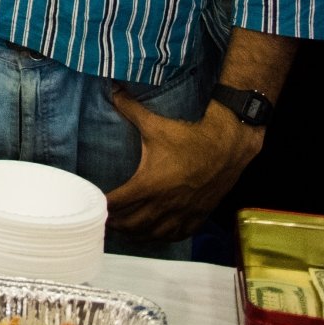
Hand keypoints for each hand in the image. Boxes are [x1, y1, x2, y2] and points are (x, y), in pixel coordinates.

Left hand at [102, 88, 264, 242]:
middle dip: (116, 224)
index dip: (104, 206)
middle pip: (132, 225)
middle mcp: (165, 203)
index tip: (93, 205)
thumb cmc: (191, 134)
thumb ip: (129, 107)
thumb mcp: (156, 123)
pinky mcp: (199, 214)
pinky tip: (155, 234)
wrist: (230, 143)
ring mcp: (183, 212)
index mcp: (150, 184)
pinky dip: (162, 237)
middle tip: (104, 219)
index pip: (118, 203)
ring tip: (124, 229)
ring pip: (153, 234)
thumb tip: (110, 87)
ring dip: (136, 234)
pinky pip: (177, 235)